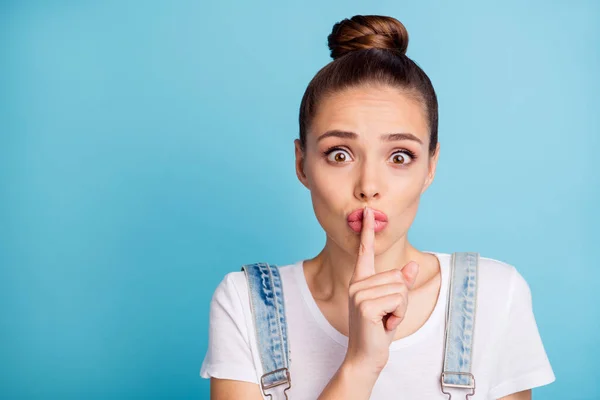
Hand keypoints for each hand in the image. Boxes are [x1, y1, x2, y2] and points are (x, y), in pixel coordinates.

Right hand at [344, 206, 419, 374]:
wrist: (366, 356)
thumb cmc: (379, 329)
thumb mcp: (393, 304)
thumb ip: (401, 283)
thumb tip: (412, 265)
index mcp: (361, 281)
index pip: (365, 252)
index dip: (367, 231)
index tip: (368, 212)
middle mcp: (357, 284)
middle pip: (398, 276)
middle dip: (401, 299)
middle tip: (386, 315)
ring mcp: (359, 294)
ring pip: (400, 289)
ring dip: (400, 308)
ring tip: (385, 319)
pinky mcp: (365, 305)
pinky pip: (398, 300)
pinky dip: (398, 315)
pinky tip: (384, 324)